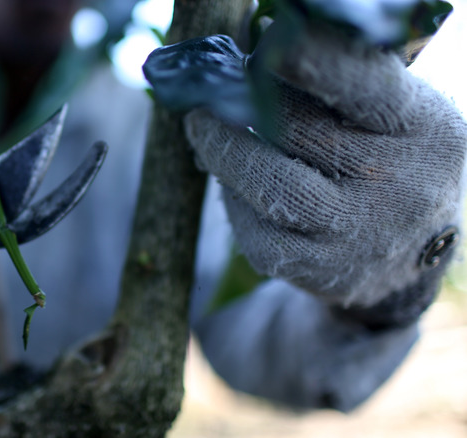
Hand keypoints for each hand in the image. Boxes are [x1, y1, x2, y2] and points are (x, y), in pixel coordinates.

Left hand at [185, 23, 466, 312]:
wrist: (412, 250)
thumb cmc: (391, 159)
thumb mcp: (393, 115)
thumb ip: (343, 83)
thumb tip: (260, 47)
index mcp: (417, 127)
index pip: (361, 84)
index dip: (309, 62)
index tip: (266, 48)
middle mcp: (395, 182)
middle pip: (297, 130)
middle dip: (241, 104)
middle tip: (208, 92)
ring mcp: (356, 232)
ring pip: (270, 186)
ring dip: (223, 151)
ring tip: (200, 127)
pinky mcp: (319, 270)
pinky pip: (259, 234)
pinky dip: (234, 201)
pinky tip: (228, 181)